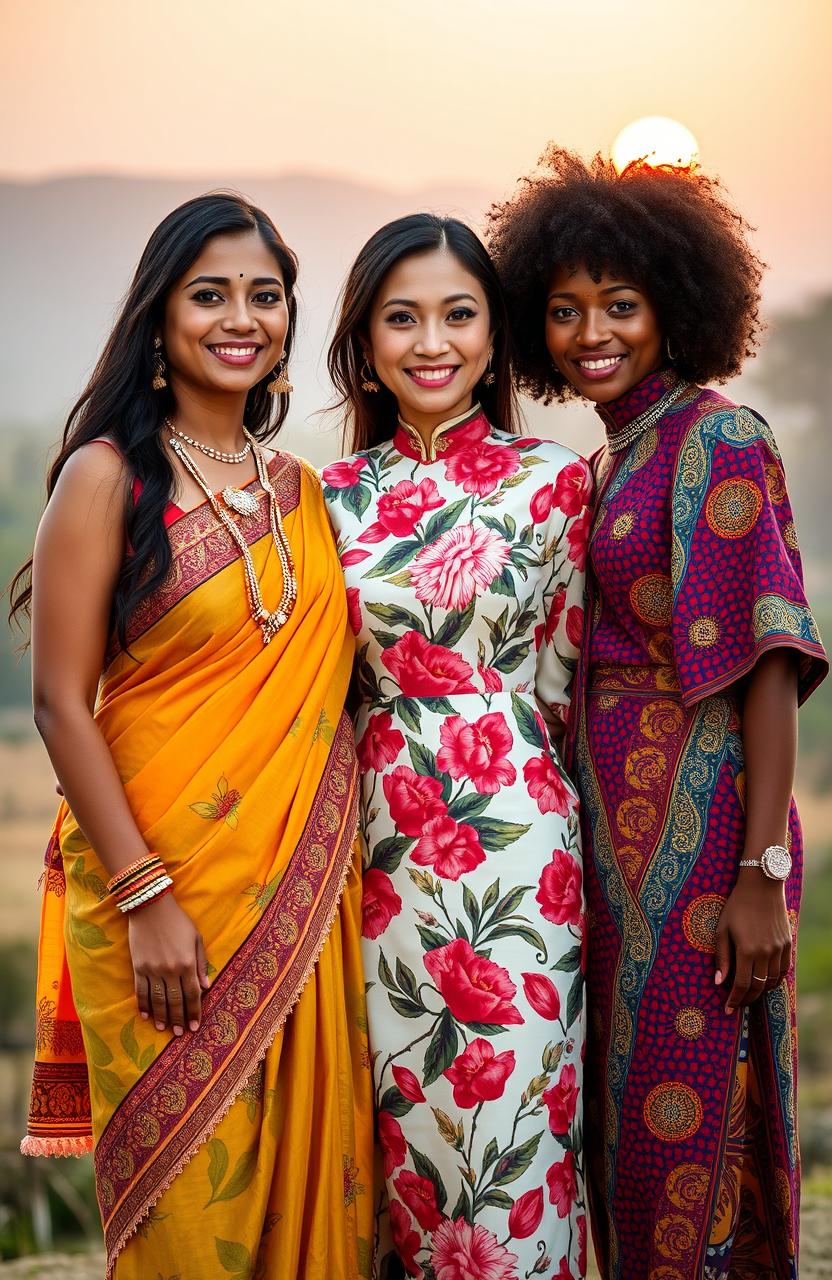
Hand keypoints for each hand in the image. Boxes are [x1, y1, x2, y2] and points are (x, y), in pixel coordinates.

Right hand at [128, 893, 209, 1035]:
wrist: (150, 906)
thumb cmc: (177, 920)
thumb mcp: (196, 938)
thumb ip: (201, 963)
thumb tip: (207, 987)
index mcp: (187, 962)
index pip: (192, 994)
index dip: (194, 1012)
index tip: (195, 1026)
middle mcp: (170, 969)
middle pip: (175, 1001)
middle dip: (179, 1019)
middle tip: (180, 1033)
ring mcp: (152, 969)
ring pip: (157, 1000)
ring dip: (161, 1016)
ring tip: (164, 1029)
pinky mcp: (138, 966)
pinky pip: (140, 990)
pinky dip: (143, 1004)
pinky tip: (146, 1015)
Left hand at [714, 869, 791, 1012]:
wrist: (761, 886)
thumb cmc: (736, 906)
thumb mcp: (722, 929)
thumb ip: (721, 957)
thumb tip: (719, 982)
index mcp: (747, 950)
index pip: (743, 985)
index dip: (735, 1000)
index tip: (728, 1009)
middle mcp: (766, 953)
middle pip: (759, 987)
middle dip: (747, 999)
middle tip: (737, 1004)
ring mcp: (779, 949)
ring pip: (772, 981)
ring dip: (761, 991)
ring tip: (749, 993)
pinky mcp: (787, 944)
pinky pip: (783, 970)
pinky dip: (774, 980)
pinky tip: (765, 981)